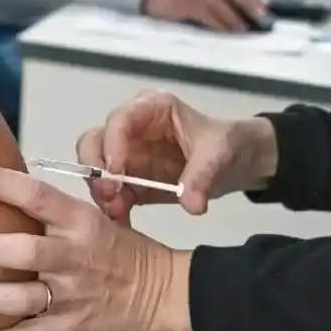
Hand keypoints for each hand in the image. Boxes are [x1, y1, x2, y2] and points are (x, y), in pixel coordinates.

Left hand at [0, 164, 192, 330]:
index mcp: (80, 221)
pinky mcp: (69, 328)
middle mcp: (74, 256)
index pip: (37, 196)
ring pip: (17, 299)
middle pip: (22, 252)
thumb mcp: (94, 214)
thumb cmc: (119, 248)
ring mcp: (71, 296)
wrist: (162, 292)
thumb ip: (50, 206)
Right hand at [76, 90, 278, 221]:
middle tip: (110, 195)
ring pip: (94, 168)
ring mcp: (126, 154)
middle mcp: (130, 128)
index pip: (120, 119)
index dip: (112, 144)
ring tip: (117, 213)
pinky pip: (110, 192)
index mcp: (151, 109)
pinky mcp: (129, 180)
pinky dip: (111, 207)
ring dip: (101, 192)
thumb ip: (202, 176)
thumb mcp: (219, 154)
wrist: (237, 163)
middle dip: (96, 169)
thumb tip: (191, 205)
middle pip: (94, 141)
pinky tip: (122, 221)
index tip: (117, 173)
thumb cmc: (226, 145)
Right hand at [142, 0, 266, 31]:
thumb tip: (237, 8)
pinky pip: (205, 14)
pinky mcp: (185, 4)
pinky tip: (224, 30)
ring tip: (244, 28)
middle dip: (249, 3)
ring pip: (220, 3)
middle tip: (261, 16)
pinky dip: (217, 22)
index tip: (266, 3)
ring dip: (233, 16)